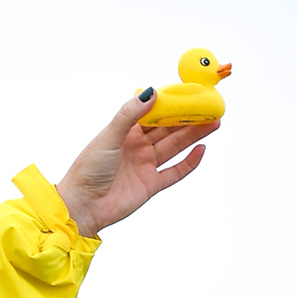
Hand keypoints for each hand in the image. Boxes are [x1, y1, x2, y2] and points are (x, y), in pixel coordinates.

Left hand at [56, 95, 220, 238]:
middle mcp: (137, 147)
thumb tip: (151, 92)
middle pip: (169, 129)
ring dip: (194, 135)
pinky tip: (201, 149)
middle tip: (210, 106)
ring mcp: (145, 166)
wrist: (82, 206)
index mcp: (125, 133)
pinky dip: (189, 162)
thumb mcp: (109, 137)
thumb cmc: (88, 170)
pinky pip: (175, 172)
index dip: (171, 104)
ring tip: (214, 122)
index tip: (190, 92)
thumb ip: (129, 115)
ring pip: (175, 147)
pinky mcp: (151, 185)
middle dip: (189, 118)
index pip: (153, 114)